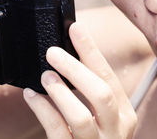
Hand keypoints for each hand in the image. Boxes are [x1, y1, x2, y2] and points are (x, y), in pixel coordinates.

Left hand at [23, 22, 137, 138]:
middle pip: (101, 94)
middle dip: (76, 69)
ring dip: (60, 92)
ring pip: (81, 116)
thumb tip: (68, 55)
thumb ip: (90, 92)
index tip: (76, 28)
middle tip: (53, 52)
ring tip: (44, 76)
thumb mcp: (103, 116)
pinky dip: (43, 111)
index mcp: (124, 114)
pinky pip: (58, 132)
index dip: (91, 51)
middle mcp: (116, 130)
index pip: (109, 76)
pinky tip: (31, 96)